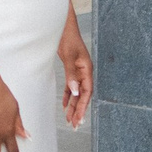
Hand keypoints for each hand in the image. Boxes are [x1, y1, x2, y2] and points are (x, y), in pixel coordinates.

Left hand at [59, 15, 92, 130]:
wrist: (64, 25)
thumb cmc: (68, 37)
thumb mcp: (69, 56)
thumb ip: (71, 74)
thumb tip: (74, 91)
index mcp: (87, 69)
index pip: (86, 93)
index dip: (83, 107)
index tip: (79, 119)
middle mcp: (84, 72)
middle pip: (82, 95)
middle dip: (78, 110)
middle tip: (75, 125)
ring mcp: (78, 70)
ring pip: (76, 92)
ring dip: (73, 105)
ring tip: (70, 119)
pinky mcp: (71, 68)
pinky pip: (71, 86)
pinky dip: (67, 95)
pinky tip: (64, 104)